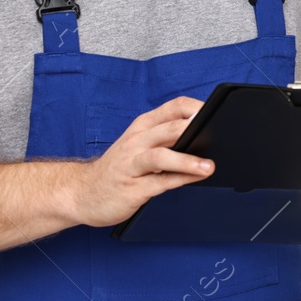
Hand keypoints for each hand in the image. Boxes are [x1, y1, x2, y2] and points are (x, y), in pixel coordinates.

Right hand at [64, 96, 213, 227]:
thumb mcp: (140, 145)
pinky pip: (159, 183)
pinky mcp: (132, 189)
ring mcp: (132, 165)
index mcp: (142, 127)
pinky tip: (194, 179)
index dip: (197, 109)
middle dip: (195, 130)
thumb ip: (168, 138)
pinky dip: (179, 180)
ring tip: (208, 166)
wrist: (82, 193)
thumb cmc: (119, 168)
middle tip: (219, 134)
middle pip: (169, 128)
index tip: (218, 114)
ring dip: (187, 160)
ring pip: (161, 156)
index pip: (174, 107)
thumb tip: (207, 135)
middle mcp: (136, 142)